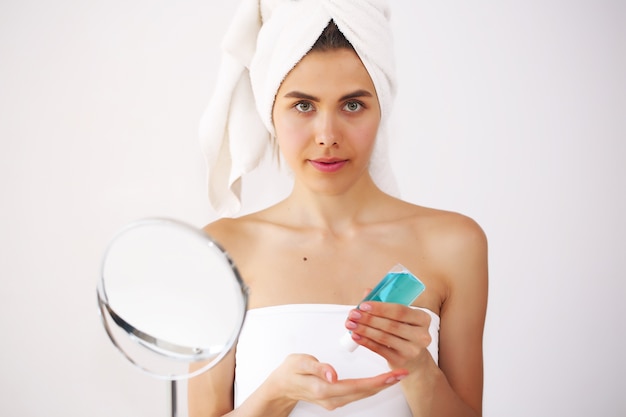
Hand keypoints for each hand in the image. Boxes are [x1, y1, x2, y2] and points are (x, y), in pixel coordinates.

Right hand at [265, 353, 408, 410]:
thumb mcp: (299, 362)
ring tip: (396, 376)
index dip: (377, 381)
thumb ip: (317, 367)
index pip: (356, 386)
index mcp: (324, 388)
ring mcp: (334, 401)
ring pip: (362, 395)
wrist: (281, 387)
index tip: (392, 374)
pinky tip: (378, 380)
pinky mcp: (335, 399)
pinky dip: (370, 387)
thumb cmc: (289, 371)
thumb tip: (333, 374)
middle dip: (385, 383)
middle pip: (364, 392)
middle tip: (402, 373)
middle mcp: (331, 399)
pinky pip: (357, 394)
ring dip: (380, 386)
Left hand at [344, 302, 432, 370]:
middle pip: (391, 325)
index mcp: (423, 318)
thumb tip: (367, 292)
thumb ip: (385, 304)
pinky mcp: (401, 361)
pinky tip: (355, 336)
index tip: (363, 305)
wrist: (414, 359)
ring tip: (350, 324)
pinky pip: (379, 350)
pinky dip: (365, 341)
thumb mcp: (402, 318)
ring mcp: (412, 350)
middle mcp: (421, 335)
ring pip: (384, 337)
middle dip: (368, 318)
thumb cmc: (405, 332)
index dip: (380, 308)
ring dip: (364, 330)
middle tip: (353, 314)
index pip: (400, 311)